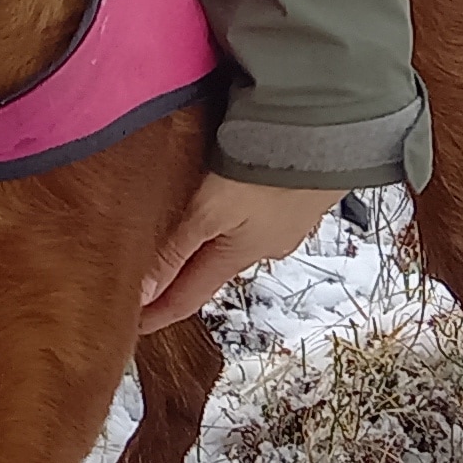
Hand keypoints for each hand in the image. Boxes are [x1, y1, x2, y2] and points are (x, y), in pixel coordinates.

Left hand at [139, 175, 345, 331]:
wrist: (326, 133)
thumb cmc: (267, 171)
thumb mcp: (209, 212)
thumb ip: (176, 251)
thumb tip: (144, 295)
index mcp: (238, 256)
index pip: (189, 296)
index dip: (160, 313)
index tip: (136, 329)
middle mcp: (264, 246)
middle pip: (214, 268)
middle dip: (186, 278)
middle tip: (154, 284)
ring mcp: (286, 223)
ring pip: (237, 240)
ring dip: (212, 245)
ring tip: (189, 238)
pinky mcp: (298, 196)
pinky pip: (259, 214)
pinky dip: (238, 216)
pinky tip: (235, 201)